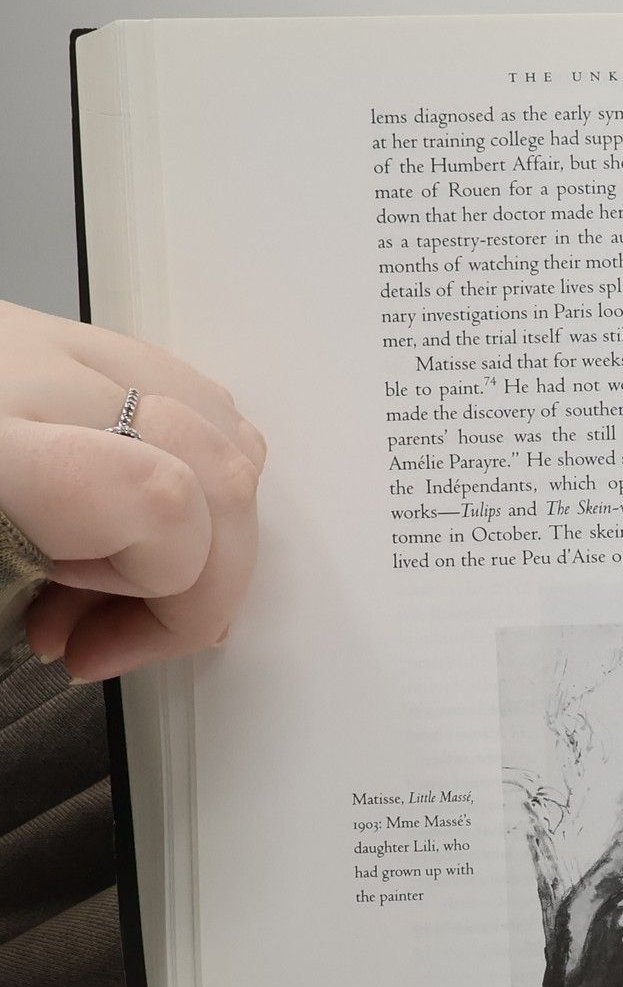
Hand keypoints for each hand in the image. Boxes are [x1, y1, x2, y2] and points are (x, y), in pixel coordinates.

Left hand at [0, 303, 264, 682]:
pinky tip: (115, 514)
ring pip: (221, 421)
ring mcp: (54, 343)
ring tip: (109, 573)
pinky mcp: (58, 338)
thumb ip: (38, 595)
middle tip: (124, 627)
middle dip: (205, 573)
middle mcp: (37, 372)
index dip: (177, 599)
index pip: (166, 506)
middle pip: (219, 464)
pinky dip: (185, 467)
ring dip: (204, 520)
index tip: (106, 648)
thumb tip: (111, 637)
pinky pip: (182, 391)